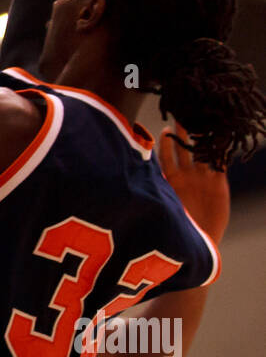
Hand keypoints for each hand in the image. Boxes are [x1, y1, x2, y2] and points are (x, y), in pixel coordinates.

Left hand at [160, 123, 229, 243]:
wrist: (198, 243)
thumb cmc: (175, 228)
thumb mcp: (163, 206)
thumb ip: (155, 189)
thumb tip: (135, 172)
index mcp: (171, 178)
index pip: (166, 155)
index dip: (165, 142)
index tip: (163, 128)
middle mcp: (186, 174)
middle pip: (184, 147)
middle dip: (183, 131)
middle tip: (181, 113)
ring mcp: (203, 177)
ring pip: (202, 151)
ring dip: (202, 136)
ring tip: (201, 119)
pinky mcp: (219, 182)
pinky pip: (220, 162)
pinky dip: (220, 150)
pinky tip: (220, 135)